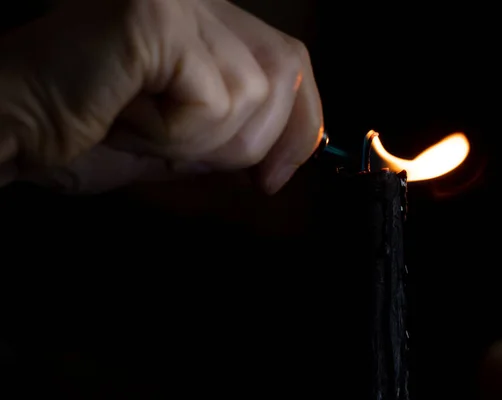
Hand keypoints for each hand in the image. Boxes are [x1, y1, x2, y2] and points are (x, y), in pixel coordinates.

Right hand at [0, 0, 322, 193]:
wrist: (12, 131)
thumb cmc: (85, 137)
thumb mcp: (185, 140)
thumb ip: (238, 133)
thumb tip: (293, 149)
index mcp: (208, 19)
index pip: (290, 60)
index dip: (301, 123)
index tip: (274, 178)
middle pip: (282, 75)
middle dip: (246, 140)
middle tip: (175, 149)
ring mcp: (180, 0)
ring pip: (249, 96)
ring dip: (193, 140)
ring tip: (134, 122)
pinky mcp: (158, 17)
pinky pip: (210, 102)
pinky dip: (169, 133)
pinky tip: (120, 114)